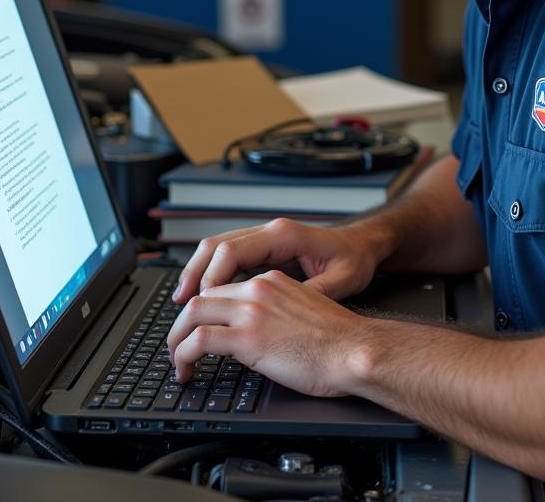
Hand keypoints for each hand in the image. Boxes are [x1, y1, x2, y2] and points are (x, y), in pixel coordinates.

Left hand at [167, 268, 372, 395]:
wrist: (354, 351)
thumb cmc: (339, 342)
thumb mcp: (304, 311)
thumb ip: (278, 312)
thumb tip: (261, 332)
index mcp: (272, 280)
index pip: (223, 287)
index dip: (204, 311)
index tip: (197, 329)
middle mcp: (258, 289)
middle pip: (201, 297)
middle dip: (182, 324)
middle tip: (178, 346)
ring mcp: (251, 311)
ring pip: (192, 314)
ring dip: (177, 340)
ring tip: (177, 362)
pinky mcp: (248, 337)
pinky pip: (199, 341)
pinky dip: (183, 356)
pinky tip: (185, 371)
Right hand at [172, 217, 383, 304]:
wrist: (365, 245)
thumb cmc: (355, 260)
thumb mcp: (341, 280)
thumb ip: (312, 292)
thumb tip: (287, 312)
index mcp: (284, 235)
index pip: (233, 250)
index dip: (213, 277)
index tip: (202, 303)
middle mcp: (270, 232)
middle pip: (217, 245)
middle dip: (194, 273)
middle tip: (179, 302)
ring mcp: (266, 238)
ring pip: (218, 248)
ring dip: (198, 272)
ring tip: (183, 300)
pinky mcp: (266, 249)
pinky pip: (230, 257)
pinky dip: (212, 273)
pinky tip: (205, 295)